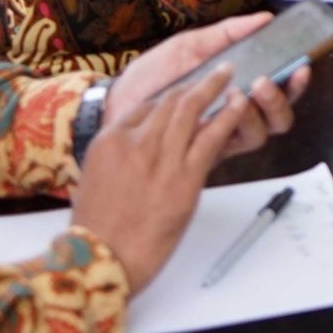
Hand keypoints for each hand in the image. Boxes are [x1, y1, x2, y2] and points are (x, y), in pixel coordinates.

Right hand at [70, 71, 262, 291]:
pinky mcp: (185, 179)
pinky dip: (228, 117)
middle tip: (214, 73)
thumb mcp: (93, 180)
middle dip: (194, 85)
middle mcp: (135, 143)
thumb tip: (135, 149)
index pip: (144, 106)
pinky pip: (211, 138)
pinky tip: (239, 104)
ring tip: (229, 75)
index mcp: (109, 141)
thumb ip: (116, 157)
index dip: (170, 95)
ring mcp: (161, 159)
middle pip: (170, 102)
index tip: (185, 90)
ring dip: (213, 88)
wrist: (102, 260)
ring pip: (191, 111)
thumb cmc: (96, 229)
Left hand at [110, 13, 310, 159]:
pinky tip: (221, 109)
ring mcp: (221, 134)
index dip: (296, 82)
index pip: (280, 89)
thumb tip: (264, 18)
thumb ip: (228, 33)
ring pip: (261, 133)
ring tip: (241, 92)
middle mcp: (235, 114)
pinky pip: (231, 146)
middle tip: (264, 81)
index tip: (301, 65)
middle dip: (279, 100)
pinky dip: (232, 126)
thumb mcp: (192, 45)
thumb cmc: (153, 75)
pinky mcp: (203, 151)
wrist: (118, 101)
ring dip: (258, 112)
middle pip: (279, 118)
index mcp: (238, 87)